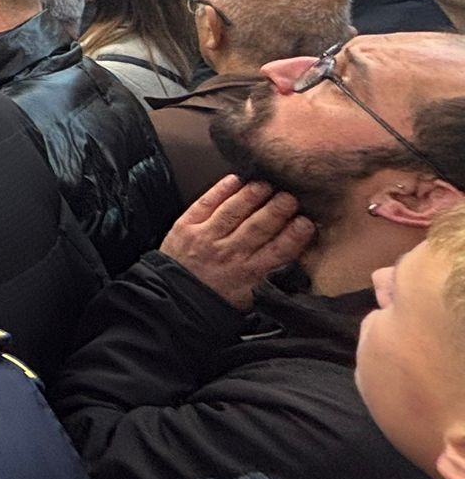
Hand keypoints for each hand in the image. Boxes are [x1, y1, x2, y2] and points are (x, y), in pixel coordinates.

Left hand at [160, 176, 313, 308]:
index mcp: (248, 273)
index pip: (278, 251)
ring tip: (267, 185)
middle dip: (277, 210)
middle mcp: (229, 253)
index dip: (294, 235)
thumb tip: (292, 264)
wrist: (172, 299)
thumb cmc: (213, 297)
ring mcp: (206, 237)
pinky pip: (206, 203)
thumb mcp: (247, 298)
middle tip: (291, 197)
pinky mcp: (186, 225)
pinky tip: (236, 179)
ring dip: (252, 196)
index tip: (307, 222)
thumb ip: (267, 279)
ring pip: (234, 211)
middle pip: (259, 226)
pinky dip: (222, 190)